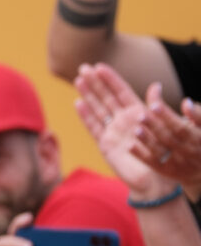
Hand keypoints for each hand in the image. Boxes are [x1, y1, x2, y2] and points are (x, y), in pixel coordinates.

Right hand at [75, 64, 178, 200]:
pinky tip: (78, 103)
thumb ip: (157, 105)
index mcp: (139, 113)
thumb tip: (155, 84)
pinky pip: (94, 127)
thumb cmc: (166, 154)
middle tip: (83, 67)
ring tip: (78, 80)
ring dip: (88, 94)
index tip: (100, 66)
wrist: (157, 180)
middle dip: (95, 82)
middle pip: (106, 97)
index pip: (122, 92)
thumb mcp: (165, 125)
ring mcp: (113, 132)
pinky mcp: (105, 145)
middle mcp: (124, 120)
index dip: (111, 79)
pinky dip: (86, 115)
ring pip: (98, 109)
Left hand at [132, 96, 200, 197]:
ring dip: (147, 141)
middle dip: (154, 127)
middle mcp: (189, 152)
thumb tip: (185, 102)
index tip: (154, 105)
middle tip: (140, 116)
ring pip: (160, 151)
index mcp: (199, 139)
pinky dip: (141, 155)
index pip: (181, 127)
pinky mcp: (167, 170)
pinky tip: (130, 146)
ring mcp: (178, 162)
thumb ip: (197, 114)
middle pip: (169, 138)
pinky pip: (152, 163)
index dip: (167, 116)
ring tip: (136, 130)